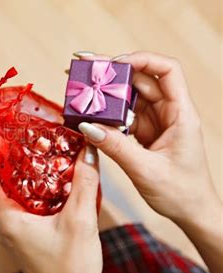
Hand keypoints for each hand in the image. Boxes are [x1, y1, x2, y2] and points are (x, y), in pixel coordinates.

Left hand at [0, 146, 102, 272]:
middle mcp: (1, 225)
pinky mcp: (18, 234)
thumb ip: (85, 184)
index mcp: (7, 220)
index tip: (0, 137)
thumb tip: (88, 152)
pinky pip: (5, 205)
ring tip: (20, 155)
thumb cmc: (71, 270)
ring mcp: (8, 231)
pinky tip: (34, 179)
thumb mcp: (81, 222)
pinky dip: (11, 187)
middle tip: (8, 144)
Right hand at [75, 51, 220, 225]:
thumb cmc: (181, 192)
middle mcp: (169, 112)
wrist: (192, 213)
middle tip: (83, 71)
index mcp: (181, 114)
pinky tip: (89, 115)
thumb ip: (116, 147)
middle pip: (141, 80)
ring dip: (106, 95)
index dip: (141, 60)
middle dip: (113, 74)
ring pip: (129, 98)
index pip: (167, 71)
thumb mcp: (146, 170)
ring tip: (81, 91)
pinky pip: (123, 116)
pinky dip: (106, 115)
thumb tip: (87, 126)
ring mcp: (156, 122)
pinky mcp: (145, 132)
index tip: (112, 65)